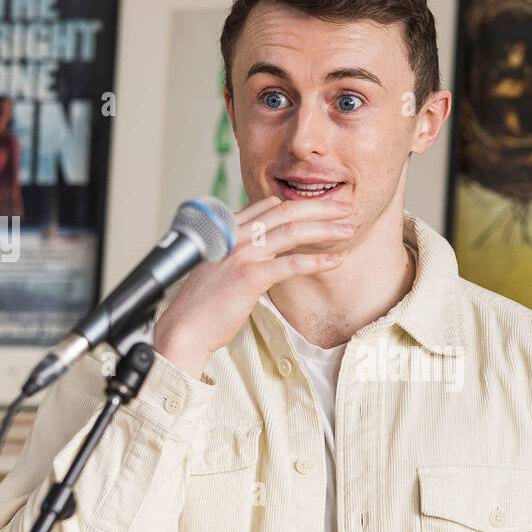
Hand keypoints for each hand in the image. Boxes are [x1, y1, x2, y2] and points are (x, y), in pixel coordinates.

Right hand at [153, 195, 351, 378]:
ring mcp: (242, 255)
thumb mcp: (218, 269)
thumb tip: (260, 253)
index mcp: (227, 231)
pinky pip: (290, 264)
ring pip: (291, 231)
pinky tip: (335, 261)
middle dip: (319, 206)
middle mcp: (235, 236)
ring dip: (324, 228)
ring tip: (348, 229)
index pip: (267, 206)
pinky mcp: (250, 277)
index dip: (297, 203)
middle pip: (284, 211)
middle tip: (344, 208)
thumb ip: (238, 255)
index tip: (321, 206)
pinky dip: (316, 260)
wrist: (184, 328)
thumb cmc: (201, 304)